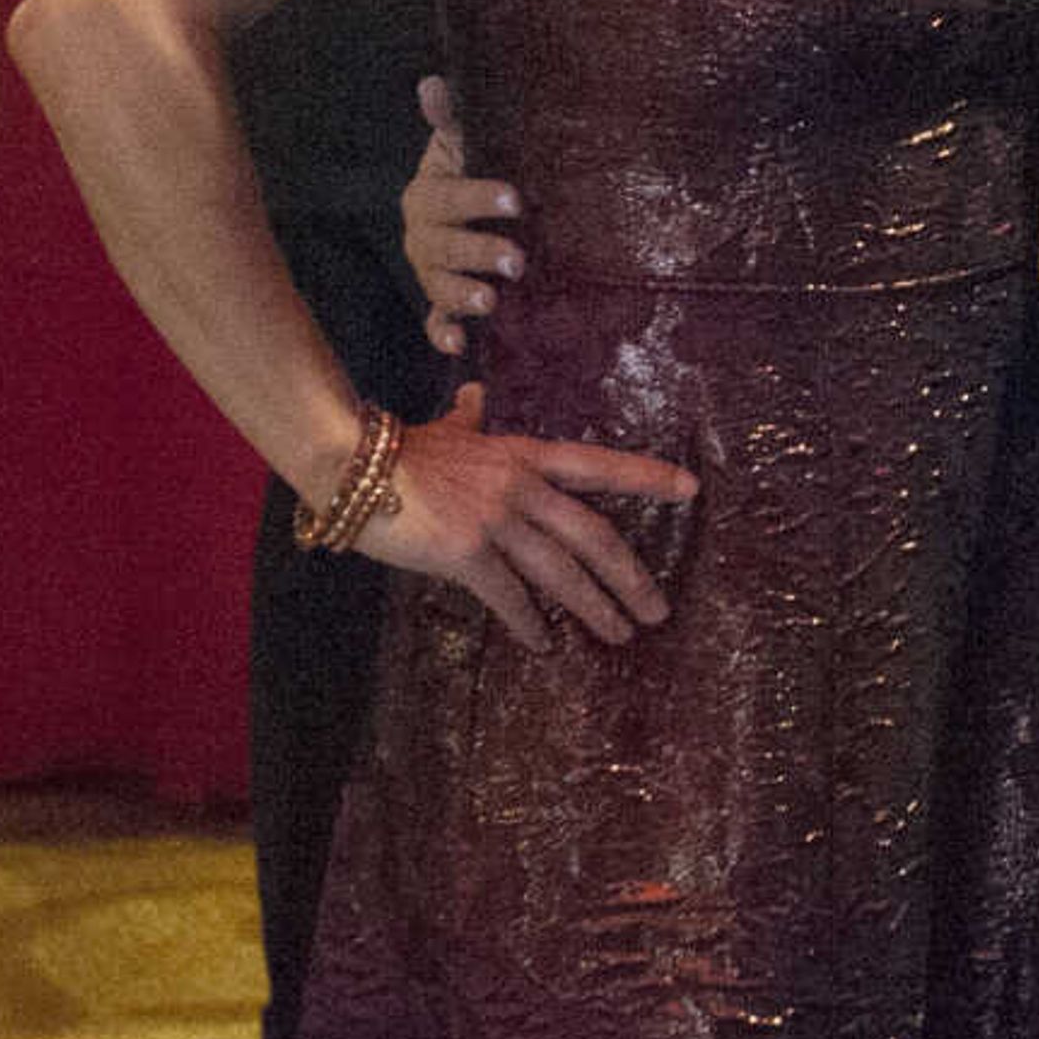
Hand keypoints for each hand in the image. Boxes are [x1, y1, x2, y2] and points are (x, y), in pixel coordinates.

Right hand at [365, 383, 698, 650]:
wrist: (347, 462)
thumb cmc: (397, 449)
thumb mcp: (448, 428)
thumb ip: (470, 417)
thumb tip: (476, 392)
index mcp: (524, 456)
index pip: (599, 464)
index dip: (647, 477)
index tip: (690, 491)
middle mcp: (520, 486)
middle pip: (594, 534)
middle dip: (631, 576)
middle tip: (658, 610)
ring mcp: (494, 519)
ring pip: (561, 572)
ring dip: (595, 608)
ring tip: (619, 635)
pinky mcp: (463, 551)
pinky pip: (509, 596)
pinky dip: (530, 623)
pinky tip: (545, 646)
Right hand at [402, 72, 526, 355]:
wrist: (482, 206)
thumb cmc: (479, 169)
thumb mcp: (468, 141)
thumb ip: (452, 118)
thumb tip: (432, 83)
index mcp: (427, 195)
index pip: (445, 197)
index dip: (477, 199)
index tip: (515, 200)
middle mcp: (423, 237)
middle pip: (440, 248)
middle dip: (477, 254)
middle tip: (518, 260)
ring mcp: (431, 272)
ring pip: (436, 287)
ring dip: (461, 296)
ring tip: (492, 302)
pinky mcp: (443, 302)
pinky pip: (436, 322)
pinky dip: (444, 334)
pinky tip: (460, 345)